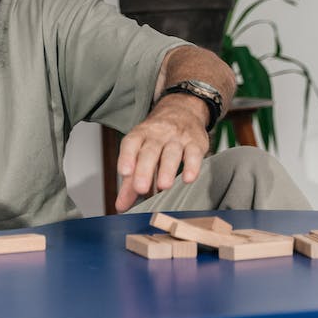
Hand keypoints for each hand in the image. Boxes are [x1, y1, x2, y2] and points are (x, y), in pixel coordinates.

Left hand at [114, 95, 209, 212]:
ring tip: (164, 186)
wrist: (182, 111)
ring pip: (172, 152)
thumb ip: (130, 182)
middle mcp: (157, 135)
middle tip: (140, 188)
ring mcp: (177, 138)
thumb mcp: (140, 153)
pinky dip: (192, 166)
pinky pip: (194, 154)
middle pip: (150, 151)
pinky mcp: (196, 142)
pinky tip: (188, 178)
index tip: (124, 172)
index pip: (131, 144)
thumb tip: (121, 206)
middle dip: (145, 170)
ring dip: (167, 170)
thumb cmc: (156, 137)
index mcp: (140, 136)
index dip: (127, 157)